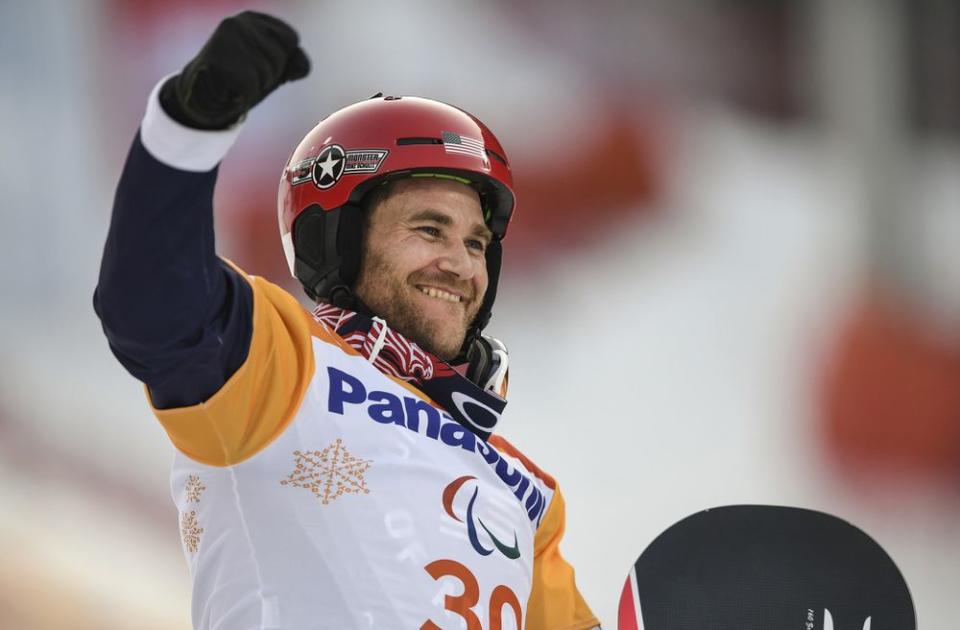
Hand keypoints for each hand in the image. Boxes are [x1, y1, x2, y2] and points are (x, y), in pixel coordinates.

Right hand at [159, 11, 309, 129]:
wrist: (201, 96)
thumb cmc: (241, 78)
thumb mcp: (272, 67)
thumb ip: (293, 62)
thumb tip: (303, 66)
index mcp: (252, 17)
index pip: (291, 38)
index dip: (283, 59)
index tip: (261, 62)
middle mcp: (239, 22)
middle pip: (280, 56)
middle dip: (270, 73)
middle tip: (245, 74)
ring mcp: (228, 39)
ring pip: (268, 71)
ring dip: (258, 84)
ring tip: (237, 80)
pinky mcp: (221, 59)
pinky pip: (254, 84)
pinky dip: (246, 93)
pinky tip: (230, 87)